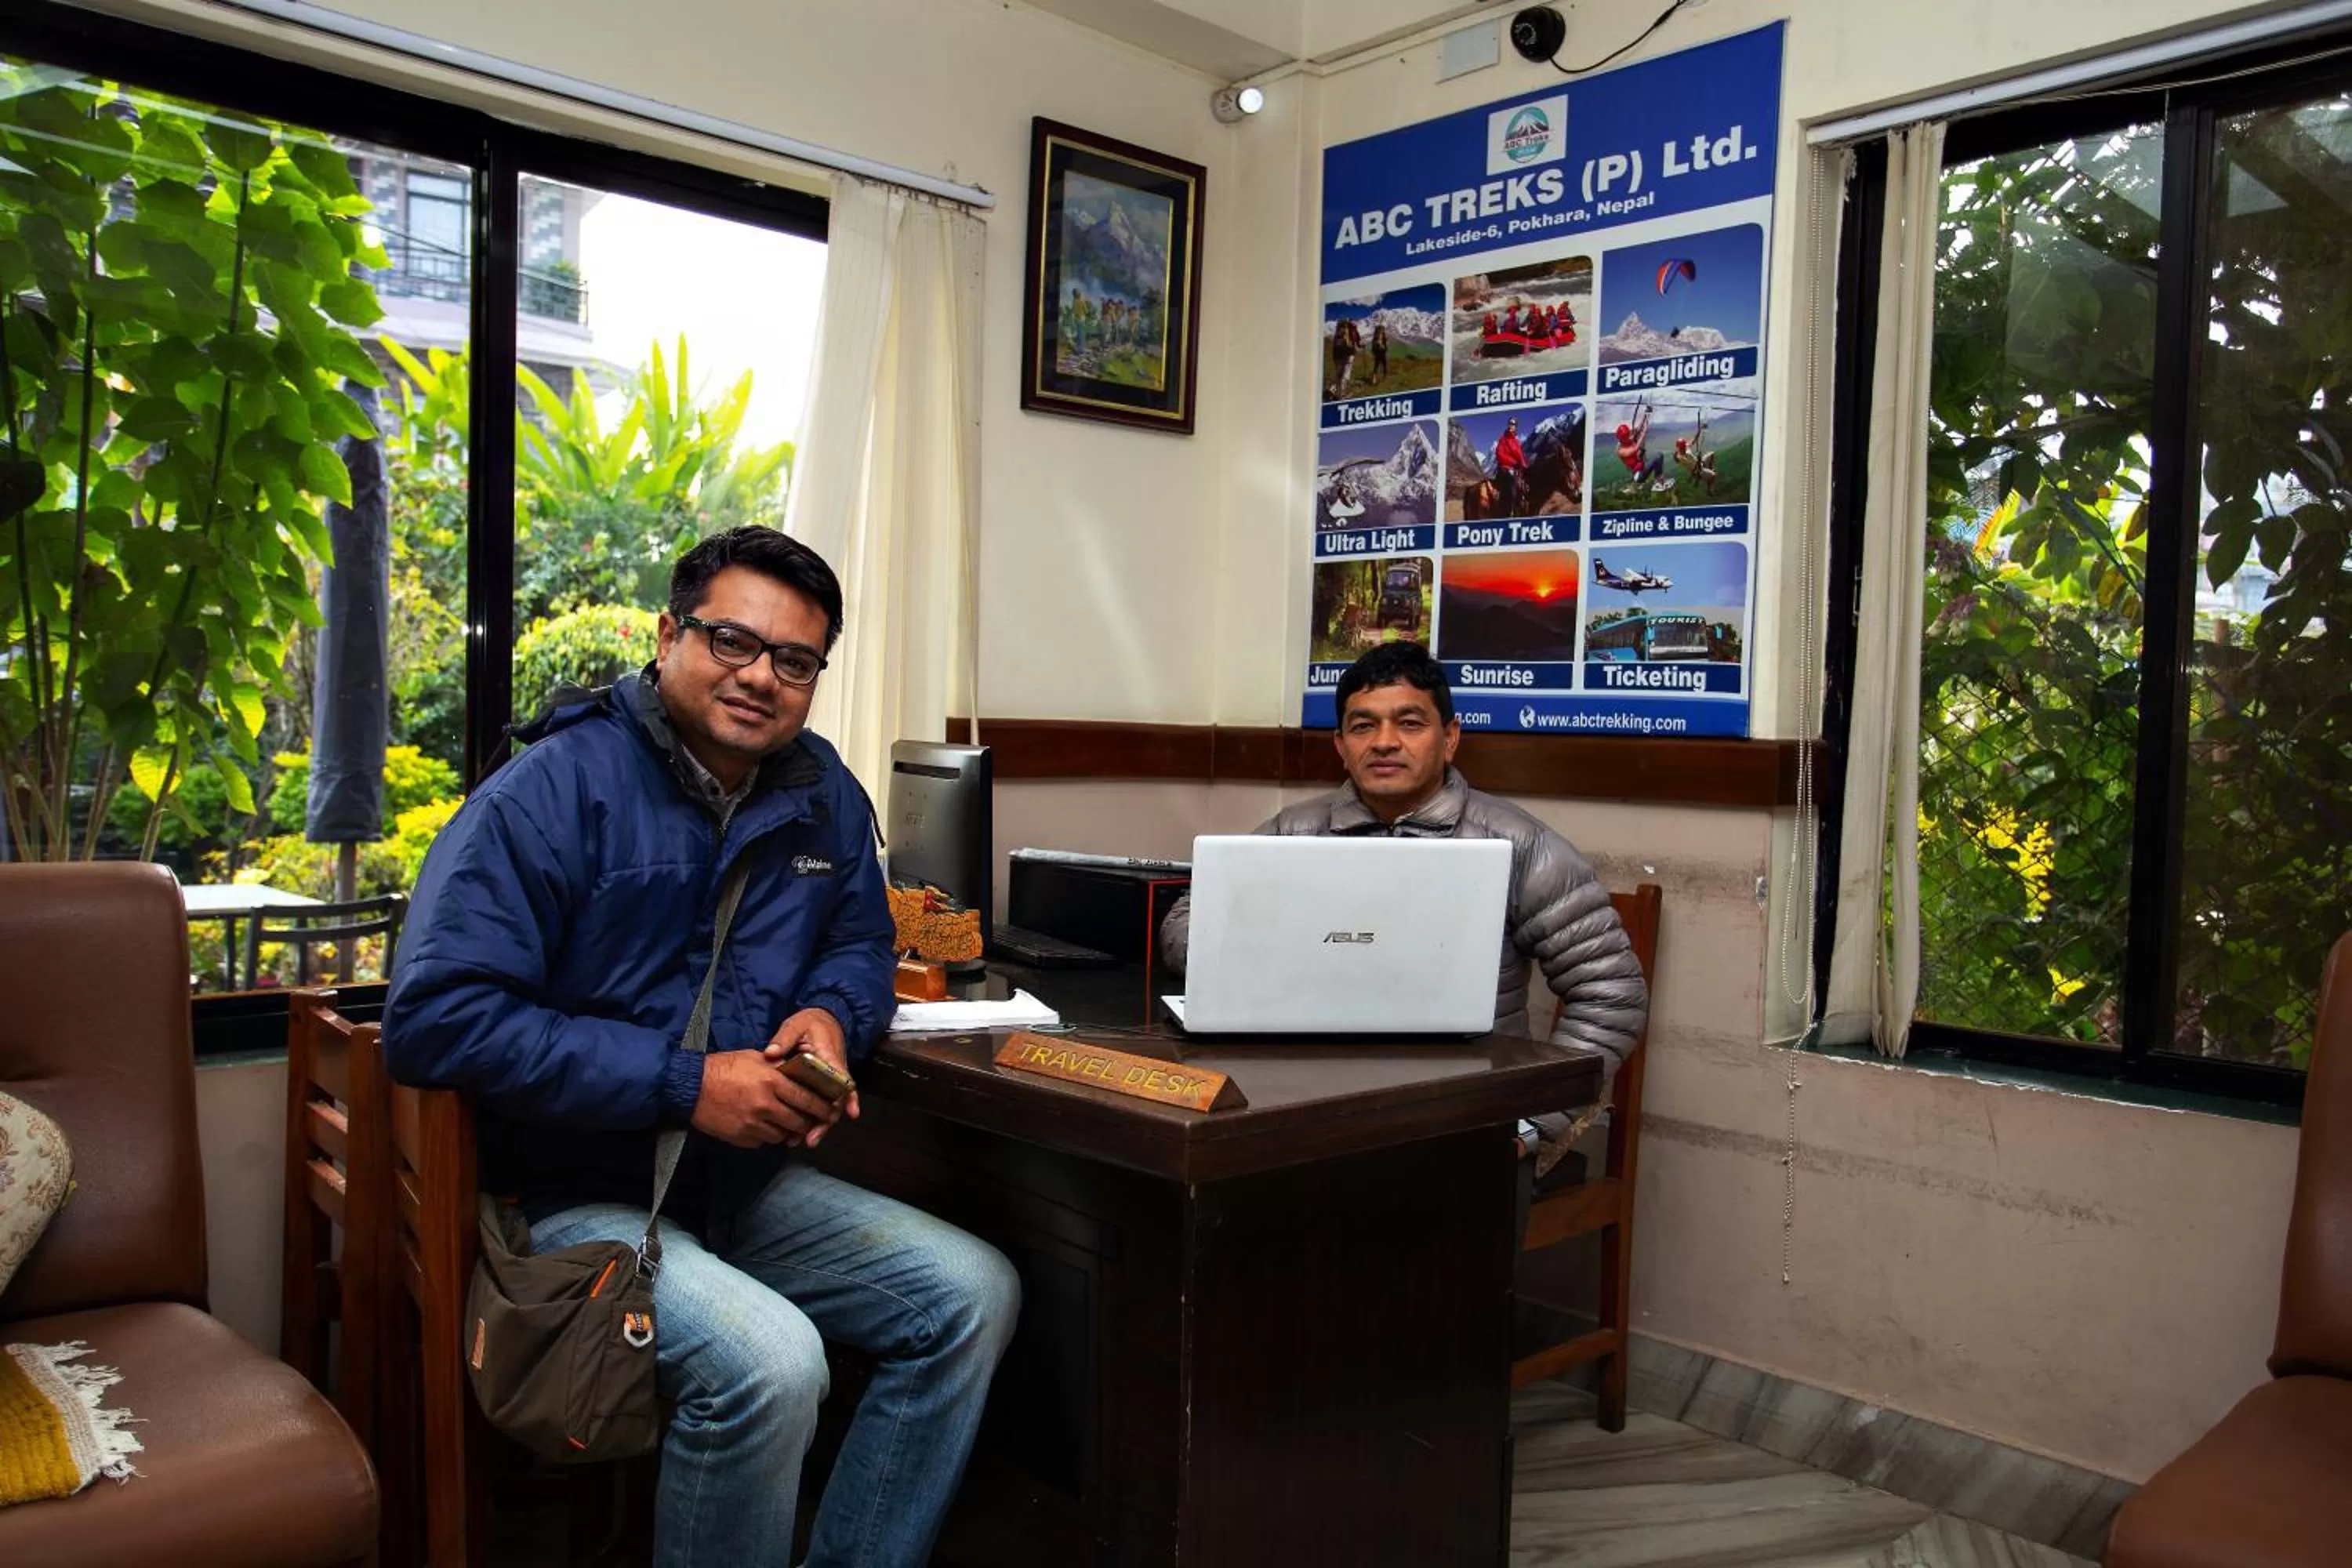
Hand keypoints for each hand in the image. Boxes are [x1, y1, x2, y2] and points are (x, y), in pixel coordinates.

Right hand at [690, 1049, 823, 1148]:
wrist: (690, 1086)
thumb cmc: (723, 1067)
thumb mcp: (754, 1058)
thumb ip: (778, 1067)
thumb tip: (798, 1071)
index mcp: (771, 1081)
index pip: (806, 1098)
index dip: (821, 1107)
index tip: (829, 1110)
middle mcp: (765, 1104)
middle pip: (798, 1122)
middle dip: (807, 1123)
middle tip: (810, 1121)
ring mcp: (752, 1123)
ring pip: (781, 1135)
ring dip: (787, 1131)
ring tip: (786, 1124)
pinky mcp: (740, 1137)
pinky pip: (762, 1142)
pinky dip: (766, 1136)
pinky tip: (764, 1127)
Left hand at [763, 1007, 860, 1147]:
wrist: (823, 1019)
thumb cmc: (810, 1022)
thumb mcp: (796, 1025)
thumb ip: (784, 1039)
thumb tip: (770, 1054)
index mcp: (830, 1058)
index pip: (842, 1080)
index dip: (847, 1098)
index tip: (846, 1114)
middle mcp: (834, 1073)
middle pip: (835, 1102)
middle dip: (824, 1122)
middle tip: (810, 1139)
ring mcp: (829, 1081)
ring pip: (828, 1107)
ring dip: (818, 1125)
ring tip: (801, 1141)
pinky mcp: (822, 1085)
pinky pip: (821, 1104)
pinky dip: (814, 1119)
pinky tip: (802, 1134)